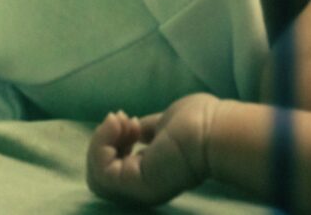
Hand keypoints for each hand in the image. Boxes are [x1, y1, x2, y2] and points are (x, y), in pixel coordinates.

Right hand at [86, 93, 219, 205]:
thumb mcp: (164, 124)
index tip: (128, 119)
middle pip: (102, 176)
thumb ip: (145, 130)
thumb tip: (129, 126)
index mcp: (153, 174)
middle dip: (104, 143)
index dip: (115, 142)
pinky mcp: (134, 186)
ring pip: (96, 177)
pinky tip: (119, 126)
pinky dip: (101, 145)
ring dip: (100, 143)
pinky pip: (100, 172)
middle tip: (122, 119)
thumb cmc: (201, 122)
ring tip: (120, 122)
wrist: (214, 131)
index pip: (117, 169)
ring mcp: (138, 191)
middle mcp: (144, 188)